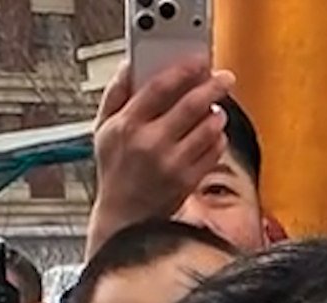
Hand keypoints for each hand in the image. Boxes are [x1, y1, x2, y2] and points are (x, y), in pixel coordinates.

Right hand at [87, 57, 235, 259]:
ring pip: (207, 128)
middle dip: (212, 86)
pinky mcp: (187, 182)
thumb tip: (128, 65)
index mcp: (128, 125)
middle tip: (224, 78)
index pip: (160, 87)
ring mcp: (171, 164)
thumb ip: (115, 94)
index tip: (198, 61)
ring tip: (216, 108)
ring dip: (217, 113)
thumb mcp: (103, 129)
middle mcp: (151, 144)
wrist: (123, 218)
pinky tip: (213, 134)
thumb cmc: (114, 171)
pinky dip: (218, 139)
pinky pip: (213, 152)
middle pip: (191, 105)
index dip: (183, 70)